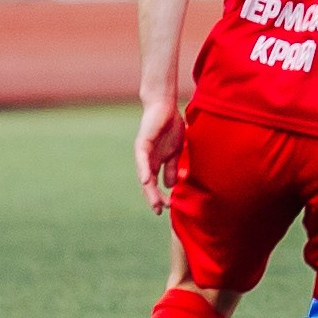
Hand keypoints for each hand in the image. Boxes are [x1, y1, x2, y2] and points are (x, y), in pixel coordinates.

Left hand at [135, 99, 185, 214]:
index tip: (167, 208)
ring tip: (154, 203)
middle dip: (154, 198)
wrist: (164, 106)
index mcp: (155, 163)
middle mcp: (147, 161)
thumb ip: (172, 167)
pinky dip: (144, 171)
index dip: (160, 196)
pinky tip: (146, 181)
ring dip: (149, 190)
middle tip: (159, 211)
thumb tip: (171, 186)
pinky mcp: (142, 144)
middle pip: (149, 184)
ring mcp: (143, 153)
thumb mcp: (175, 151)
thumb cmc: (170, 126)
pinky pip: (142, 160)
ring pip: (145, 175)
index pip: (155, 184)